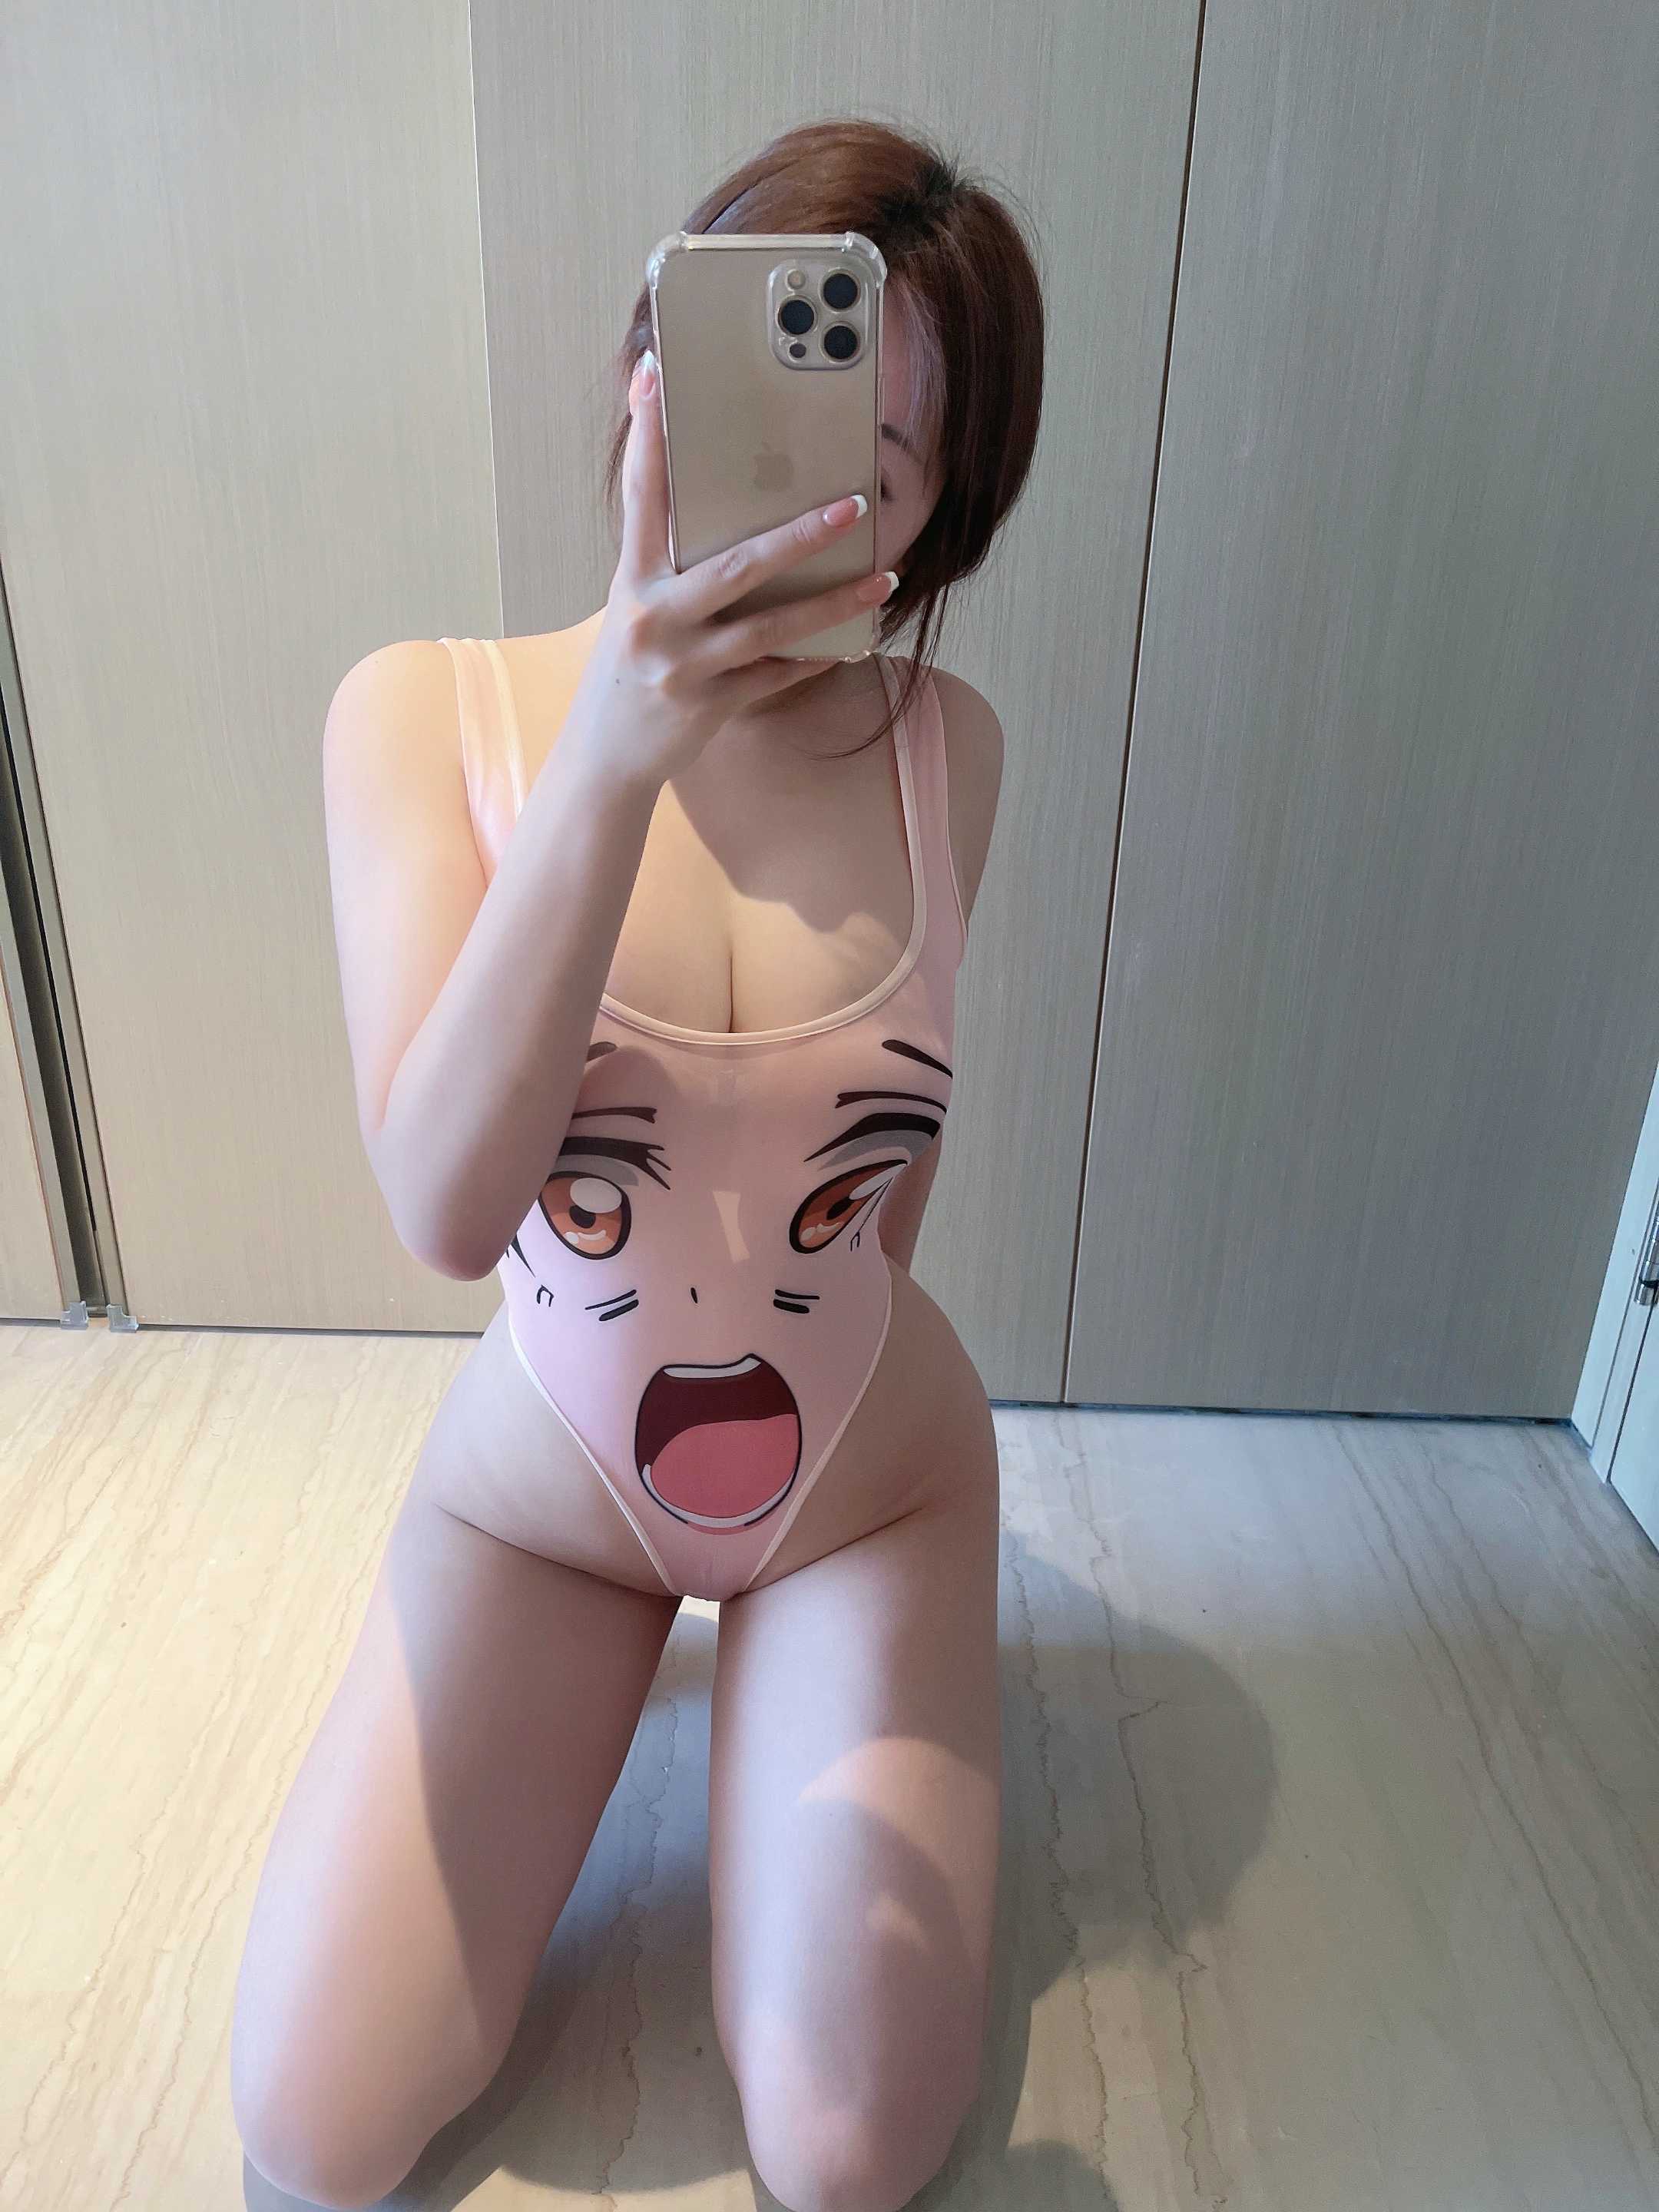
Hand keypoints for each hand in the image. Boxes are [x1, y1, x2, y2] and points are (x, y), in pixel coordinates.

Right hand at [566, 349, 895, 788]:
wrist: (603, 755)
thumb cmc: (630, 665)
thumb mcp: (635, 604)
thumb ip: (667, 557)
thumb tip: (716, 503)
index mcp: (634, 578)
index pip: (642, 493)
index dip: (648, 433)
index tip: (655, 374)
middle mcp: (656, 618)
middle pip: (737, 567)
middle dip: (800, 536)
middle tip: (852, 506)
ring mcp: (685, 665)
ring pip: (772, 628)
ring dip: (834, 605)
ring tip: (884, 579)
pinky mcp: (710, 705)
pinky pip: (776, 676)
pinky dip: (815, 659)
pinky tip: (855, 641)